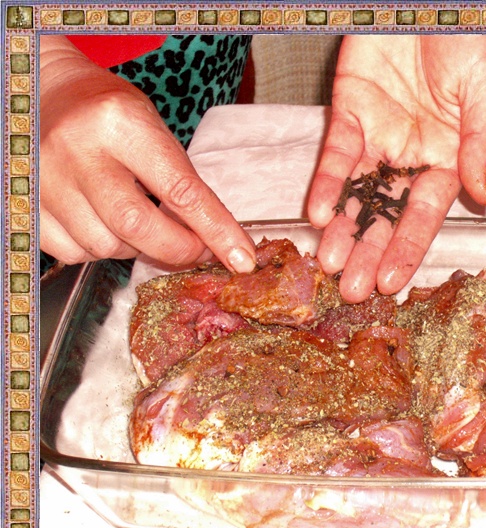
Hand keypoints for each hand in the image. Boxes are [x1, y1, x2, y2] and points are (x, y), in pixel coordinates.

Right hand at [39, 36, 255, 272]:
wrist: (44, 93)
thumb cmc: (109, 112)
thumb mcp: (154, 128)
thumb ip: (183, 182)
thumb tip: (216, 241)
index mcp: (121, 122)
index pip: (181, 191)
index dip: (216, 231)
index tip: (241, 258)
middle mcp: (78, 150)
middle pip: (139, 228)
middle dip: (179, 250)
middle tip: (197, 250)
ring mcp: (45, 180)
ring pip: (106, 246)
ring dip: (136, 248)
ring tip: (140, 221)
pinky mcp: (25, 205)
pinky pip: (74, 252)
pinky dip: (100, 250)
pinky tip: (105, 224)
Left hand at [307, 35, 485, 301]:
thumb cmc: (472, 35)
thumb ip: (480, 145)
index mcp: (448, 157)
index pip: (424, 214)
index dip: (408, 249)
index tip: (391, 282)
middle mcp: (411, 154)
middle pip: (386, 213)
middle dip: (368, 252)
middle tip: (351, 291)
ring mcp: (379, 134)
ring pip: (357, 192)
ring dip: (342, 228)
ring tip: (328, 264)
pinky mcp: (349, 109)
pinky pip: (335, 152)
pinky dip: (327, 182)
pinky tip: (318, 212)